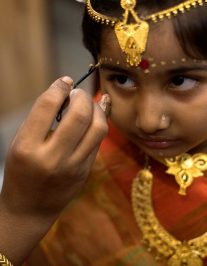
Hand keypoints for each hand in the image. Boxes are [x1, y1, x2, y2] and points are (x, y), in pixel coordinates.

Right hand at [0, 77, 109, 219]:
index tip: (65, 81)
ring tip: (89, 104)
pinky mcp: (86, 170)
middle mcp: (52, 157)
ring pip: (98, 127)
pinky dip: (102, 121)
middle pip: (80, 115)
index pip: (47, 106)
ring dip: (97, 108)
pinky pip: (100, 139)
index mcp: (27, 147)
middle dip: (83, 96)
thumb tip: (67, 92)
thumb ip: (42, 118)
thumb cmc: (22, 170)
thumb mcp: (22, 142)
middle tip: (78, 93)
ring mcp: (73, 166)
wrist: (31, 208)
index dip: (59, 87)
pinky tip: (100, 111)